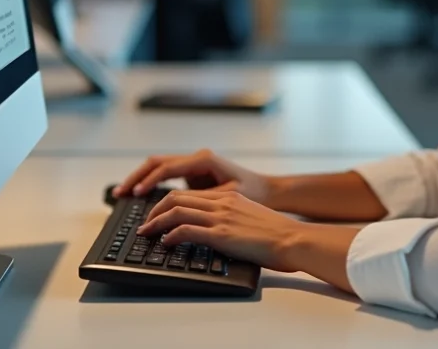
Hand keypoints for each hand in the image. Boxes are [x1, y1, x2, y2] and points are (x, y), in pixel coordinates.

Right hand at [114, 149, 274, 204]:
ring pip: (159, 167)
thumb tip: (177, 210)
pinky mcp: (194, 175)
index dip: (148, 181)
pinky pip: (167, 176)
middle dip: (137, 176)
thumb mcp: (227, 199)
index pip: (167, 167)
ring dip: (141, 179)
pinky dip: (152, 184)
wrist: (270, 191)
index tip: (135, 194)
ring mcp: (195, 165)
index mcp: (204, 160)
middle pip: (157, 162)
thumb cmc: (254, 194)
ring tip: (124, 193)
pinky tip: (140, 196)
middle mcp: (197, 158)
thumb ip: (202, 201)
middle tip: (120, 193)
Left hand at [136, 189, 303, 271]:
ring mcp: (221, 217)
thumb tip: (215, 232)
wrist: (292, 239)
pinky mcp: (221, 234)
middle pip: (177, 198)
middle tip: (144, 224)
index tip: (156, 214)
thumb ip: (231, 220)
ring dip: (156, 222)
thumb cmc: (277, 235)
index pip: (189, 194)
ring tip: (146, 233)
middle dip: (154, 210)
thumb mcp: (250, 219)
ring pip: (177, 211)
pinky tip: (165, 242)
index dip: (166, 203)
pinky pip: (186, 229)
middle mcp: (222, 203)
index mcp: (228, 197)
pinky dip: (170, 235)